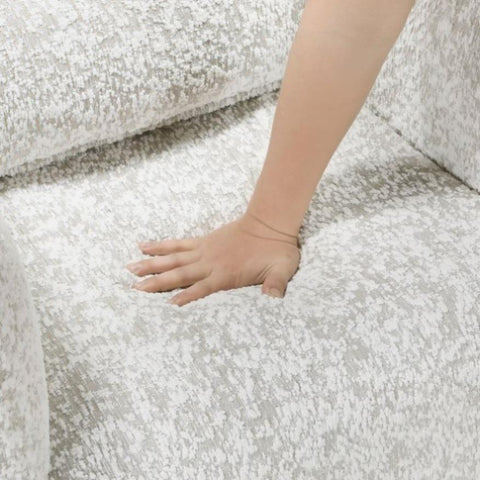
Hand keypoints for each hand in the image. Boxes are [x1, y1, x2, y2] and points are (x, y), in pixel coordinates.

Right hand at [125, 213, 300, 305]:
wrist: (270, 223)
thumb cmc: (277, 250)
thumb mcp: (282, 270)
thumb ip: (276, 286)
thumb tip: (273, 301)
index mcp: (226, 274)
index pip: (201, 288)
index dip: (185, 296)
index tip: (167, 304)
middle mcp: (210, 263)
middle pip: (179, 273)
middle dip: (157, 281)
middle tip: (134, 287)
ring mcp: (204, 250)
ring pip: (173, 258)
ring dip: (152, 264)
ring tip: (130, 268)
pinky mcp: (203, 240)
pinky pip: (178, 243)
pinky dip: (161, 245)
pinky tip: (144, 246)